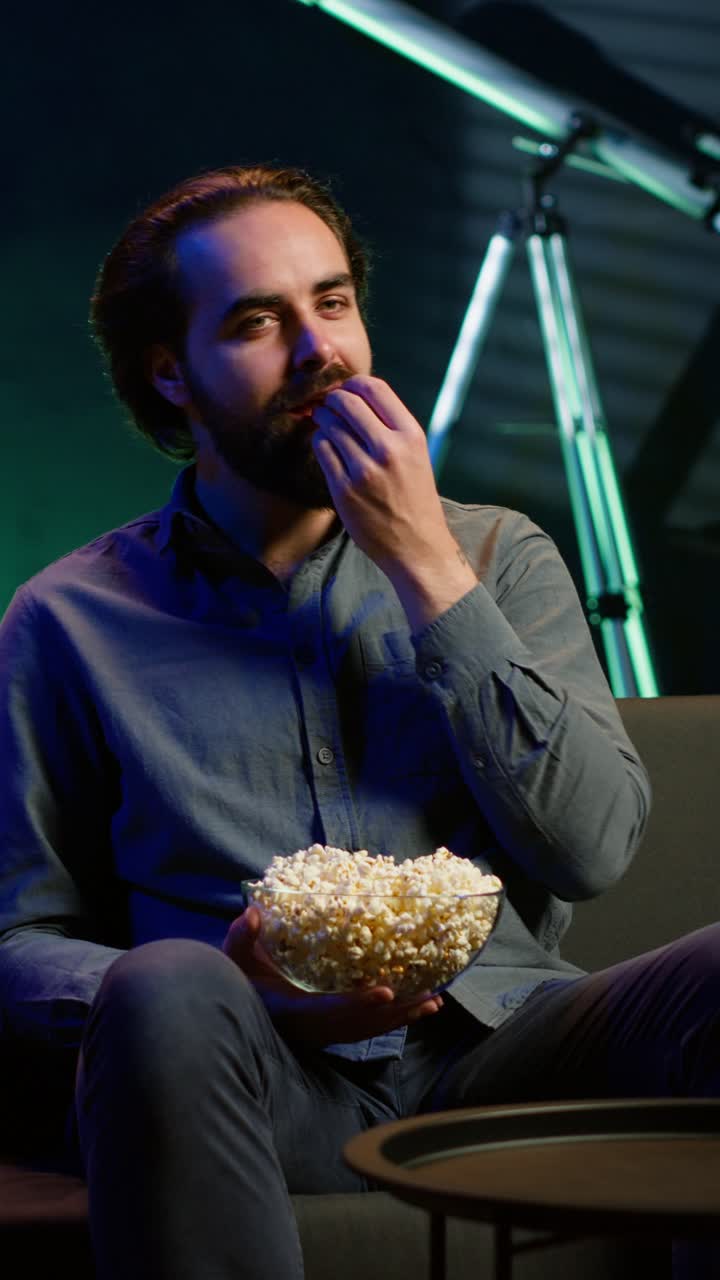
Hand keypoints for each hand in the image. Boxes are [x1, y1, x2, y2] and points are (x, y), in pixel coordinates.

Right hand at [222, 906, 442, 1046]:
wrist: (236, 1008)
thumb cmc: (239, 980)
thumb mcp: (234, 959)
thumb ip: (241, 937)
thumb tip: (252, 914)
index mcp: (291, 1009)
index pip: (328, 1009)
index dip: (356, 1003)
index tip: (384, 992)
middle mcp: (312, 1026)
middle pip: (359, 1024)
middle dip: (393, 1012)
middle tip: (429, 996)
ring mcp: (323, 1031)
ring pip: (367, 1028)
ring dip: (400, 1016)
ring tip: (433, 1003)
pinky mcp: (331, 1029)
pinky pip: (366, 1027)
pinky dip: (392, 1018)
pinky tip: (418, 1008)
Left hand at [311, 376, 476, 630]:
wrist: (417, 546)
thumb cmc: (414, 497)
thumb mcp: (415, 455)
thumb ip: (390, 426)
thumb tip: (353, 396)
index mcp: (411, 435)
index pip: (373, 387)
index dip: (352, 384)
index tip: (345, 391)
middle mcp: (389, 448)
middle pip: (346, 402)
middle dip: (332, 401)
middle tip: (328, 408)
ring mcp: (364, 469)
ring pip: (329, 425)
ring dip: (324, 422)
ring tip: (328, 429)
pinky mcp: (344, 488)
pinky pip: (322, 450)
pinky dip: (321, 444)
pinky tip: (329, 450)